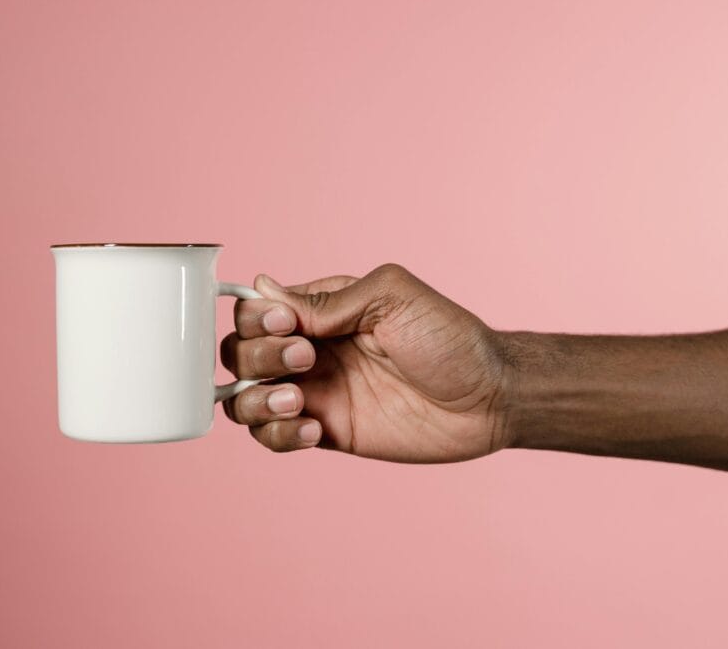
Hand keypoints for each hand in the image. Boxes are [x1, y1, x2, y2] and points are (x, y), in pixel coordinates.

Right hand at [220, 264, 510, 461]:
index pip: (255, 309)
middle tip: (308, 359)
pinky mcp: (326, 433)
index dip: (257, 319)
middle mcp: (309, 350)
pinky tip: (312, 430)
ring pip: (243, 399)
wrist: (488, 399)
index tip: (290, 326)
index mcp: (320, 311)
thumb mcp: (392, 298)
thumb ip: (328, 300)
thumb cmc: (449, 338)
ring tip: (298, 403)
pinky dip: (277, 434)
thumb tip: (264, 290)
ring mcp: (314, 393)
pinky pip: (273, 436)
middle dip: (259, 356)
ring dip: (255, 400)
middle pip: (239, 353)